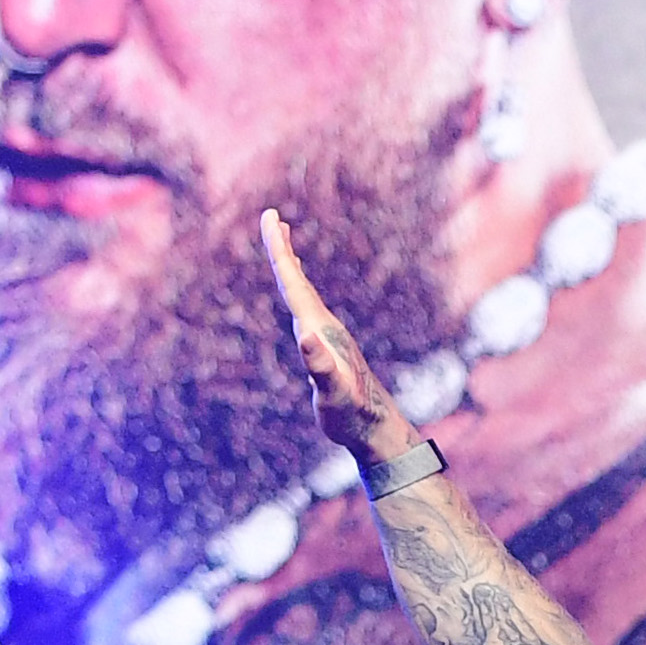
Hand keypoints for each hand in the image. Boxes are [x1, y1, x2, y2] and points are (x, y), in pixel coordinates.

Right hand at [260, 208, 430, 479]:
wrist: (375, 427)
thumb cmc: (351, 413)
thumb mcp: (331, 391)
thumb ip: (319, 366)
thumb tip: (306, 337)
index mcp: (318, 328)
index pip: (294, 282)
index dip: (279, 250)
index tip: (270, 217)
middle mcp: (323, 326)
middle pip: (298, 281)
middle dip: (282, 249)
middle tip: (271, 217)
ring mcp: (326, 336)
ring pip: (305, 294)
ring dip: (291, 269)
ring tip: (284, 246)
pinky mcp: (328, 349)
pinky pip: (308, 313)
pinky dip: (300, 297)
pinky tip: (298, 301)